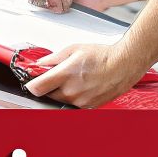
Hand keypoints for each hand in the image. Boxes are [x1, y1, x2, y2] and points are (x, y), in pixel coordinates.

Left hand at [25, 42, 142, 107]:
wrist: (125, 65)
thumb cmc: (104, 56)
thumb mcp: (75, 49)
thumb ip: (54, 58)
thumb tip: (42, 63)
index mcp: (65, 75)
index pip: (36, 88)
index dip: (32, 84)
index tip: (33, 80)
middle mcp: (71, 91)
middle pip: (47, 95)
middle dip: (49, 86)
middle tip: (58, 76)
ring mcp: (80, 101)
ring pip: (60, 100)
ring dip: (62, 92)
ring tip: (75, 79)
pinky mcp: (88, 107)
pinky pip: (73, 104)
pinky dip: (74, 97)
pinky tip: (83, 85)